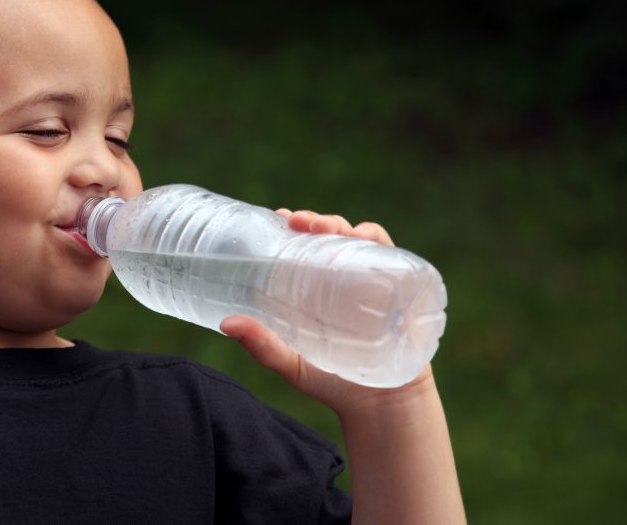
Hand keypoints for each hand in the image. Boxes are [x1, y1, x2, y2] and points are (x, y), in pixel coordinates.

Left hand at [220, 209, 435, 416]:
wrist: (382, 409)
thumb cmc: (332, 384)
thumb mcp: (292, 363)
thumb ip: (262, 345)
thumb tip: (226, 323)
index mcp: (317, 288)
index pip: (306, 245)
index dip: (294, 225)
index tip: (280, 216)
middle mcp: (345, 278)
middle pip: (332, 236)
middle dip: (317, 221)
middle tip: (298, 222)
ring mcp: (373, 281)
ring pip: (360, 239)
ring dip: (344, 225)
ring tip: (327, 228)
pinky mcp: (399, 289)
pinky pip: (391, 255)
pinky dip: (378, 240)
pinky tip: (364, 238)